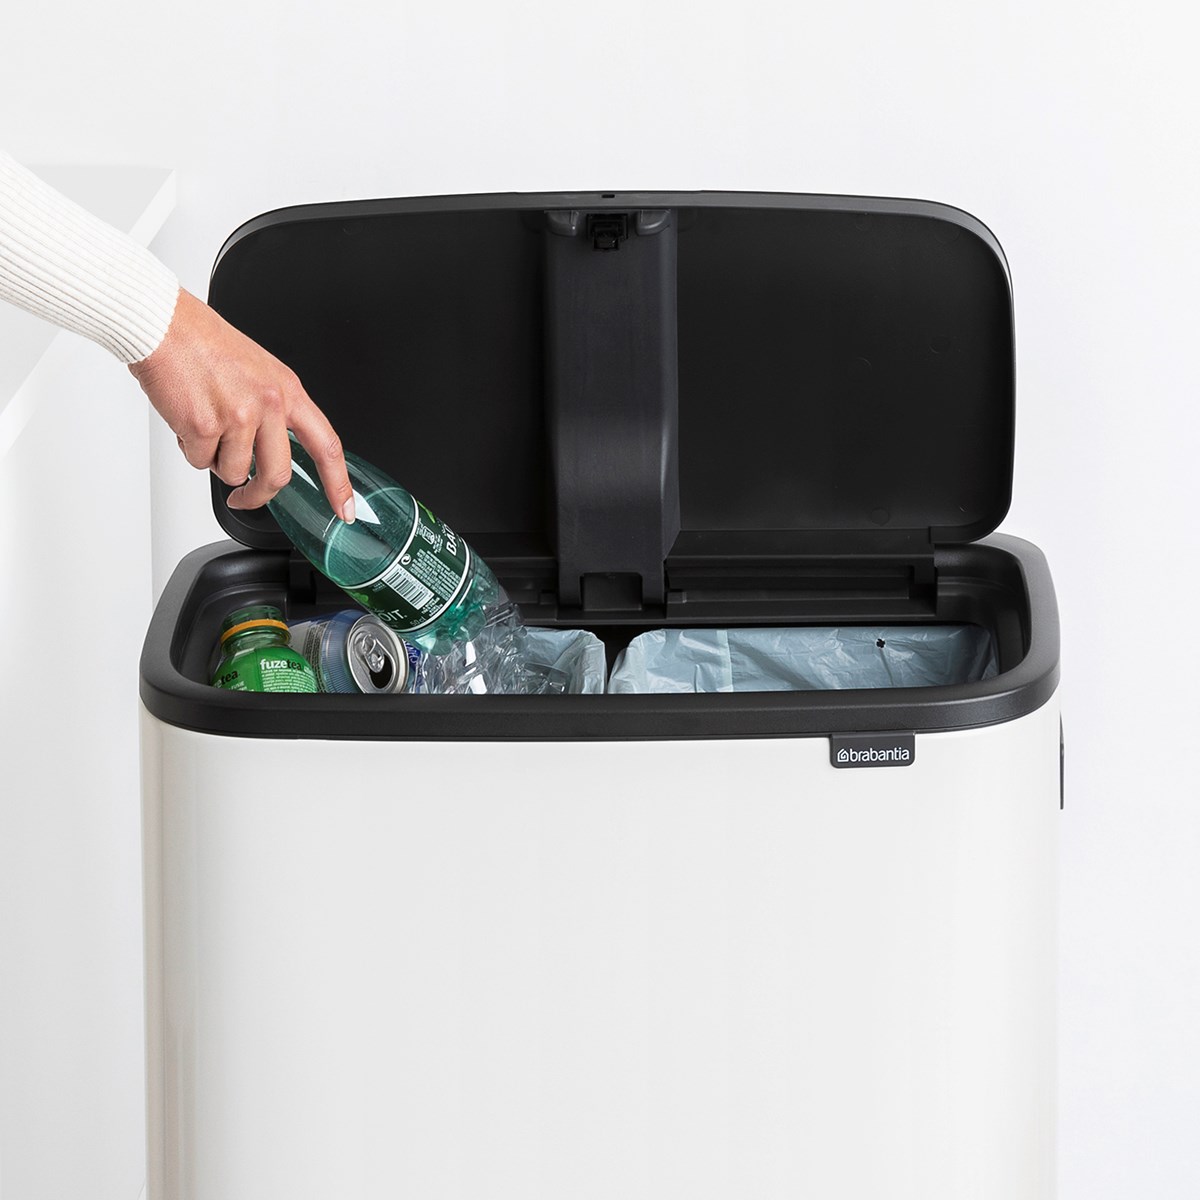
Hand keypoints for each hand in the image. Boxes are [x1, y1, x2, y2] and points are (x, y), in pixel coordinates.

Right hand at [128, 288, 354, 521]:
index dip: (338, 484)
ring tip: (204, 426)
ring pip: (233, 472)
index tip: (344, 509)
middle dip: (258, 494)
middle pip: (277, 475)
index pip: (326, 446)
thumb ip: (273, 409)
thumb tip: (271, 450)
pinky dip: (189, 447)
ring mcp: (239, 417)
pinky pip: (199, 461)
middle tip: (244, 497)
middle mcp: (269, 404)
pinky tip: (186, 418)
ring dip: (215, 460)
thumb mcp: (259, 371)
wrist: (164, 325)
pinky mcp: (205, 426)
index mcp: (287, 390)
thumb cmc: (203, 343)